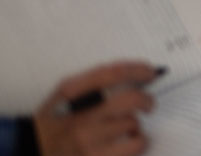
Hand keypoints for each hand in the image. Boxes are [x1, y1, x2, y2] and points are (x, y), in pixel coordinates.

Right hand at [34, 62, 157, 155]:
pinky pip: (133, 147)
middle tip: (148, 104)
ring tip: (130, 127)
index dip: (138, 70)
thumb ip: (94, 80)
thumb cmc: (53, 119)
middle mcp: (81, 115)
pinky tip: (131, 142)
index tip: (150, 73)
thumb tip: (132, 73)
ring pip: (133, 124)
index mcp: (72, 92)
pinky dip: (138, 143)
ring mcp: (88, 140)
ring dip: (136, 125)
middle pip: (131, 99)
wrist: (32, 148)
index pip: (114, 73)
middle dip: (147, 100)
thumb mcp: (64, 92)